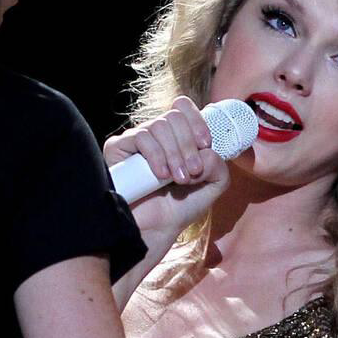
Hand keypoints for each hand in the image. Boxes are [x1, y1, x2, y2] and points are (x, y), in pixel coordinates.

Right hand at [104, 97, 229, 254]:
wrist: (154, 230)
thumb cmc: (179, 208)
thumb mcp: (212, 186)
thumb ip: (219, 165)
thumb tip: (205, 150)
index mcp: (176, 137)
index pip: (183, 108)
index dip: (197, 121)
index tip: (205, 144)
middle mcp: (155, 135)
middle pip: (175, 117)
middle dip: (188, 145)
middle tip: (192, 172)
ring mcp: (136, 140)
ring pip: (160, 126)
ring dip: (175, 153)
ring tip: (178, 179)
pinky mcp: (118, 148)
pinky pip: (141, 137)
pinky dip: (157, 155)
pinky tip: (160, 175)